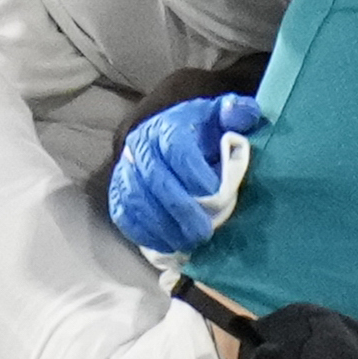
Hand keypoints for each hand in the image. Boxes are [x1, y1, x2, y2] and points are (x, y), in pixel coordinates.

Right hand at [108, 94, 258, 256]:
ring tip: (187, 244)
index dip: (194, 174)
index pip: (175, 148)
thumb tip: (239, 113)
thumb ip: (236, 113)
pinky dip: (142, 233)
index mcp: (167, 125)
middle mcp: (141, 145)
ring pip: (135, 199)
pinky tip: (165, 245)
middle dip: (180, 209)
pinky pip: (122, 214)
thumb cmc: (204, 131)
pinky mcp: (118, 191)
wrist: (173, 132)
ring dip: (160, 226)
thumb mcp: (225, 116)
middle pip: (154, 178)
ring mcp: (125, 169)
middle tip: (203, 233)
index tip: (216, 196)